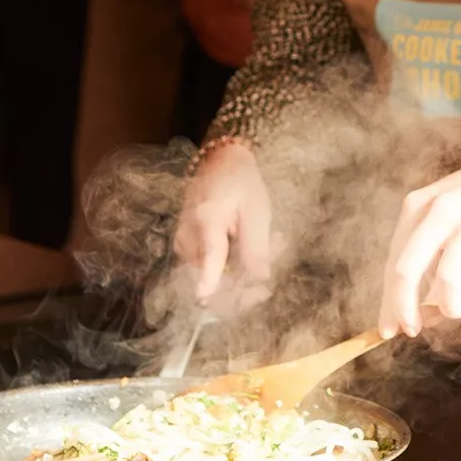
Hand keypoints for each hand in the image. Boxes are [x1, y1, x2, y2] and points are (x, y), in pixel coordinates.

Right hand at [174, 141, 275, 311]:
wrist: (220, 163)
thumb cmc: (241, 184)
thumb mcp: (256, 211)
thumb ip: (256, 246)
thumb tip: (260, 279)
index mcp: (207, 222)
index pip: (209, 257)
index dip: (210, 280)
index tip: (205, 296)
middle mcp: (189, 236)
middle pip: (213, 276)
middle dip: (247, 278)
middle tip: (276, 253)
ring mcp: (185, 243)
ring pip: (213, 274)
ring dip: (244, 269)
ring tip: (272, 242)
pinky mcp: (187, 247)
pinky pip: (210, 267)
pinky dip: (233, 264)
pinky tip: (252, 246)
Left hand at [379, 134, 460, 338]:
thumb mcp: (444, 211)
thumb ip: (428, 252)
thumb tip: (420, 309)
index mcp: (419, 206)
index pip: (394, 262)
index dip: (389, 303)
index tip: (391, 329)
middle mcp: (441, 211)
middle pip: (406, 272)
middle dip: (406, 311)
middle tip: (416, 329)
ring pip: (448, 282)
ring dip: (454, 308)